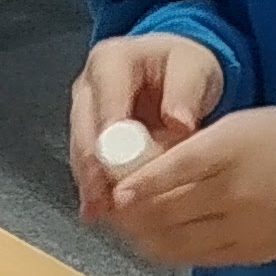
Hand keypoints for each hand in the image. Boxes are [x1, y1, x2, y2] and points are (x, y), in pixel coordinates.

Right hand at [69, 32, 227, 218]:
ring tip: (105, 215)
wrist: (176, 70)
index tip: (119, 166)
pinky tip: (102, 213)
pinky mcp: (87, 135)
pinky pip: (87, 164)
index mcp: (110, 61)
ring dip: (91, 183)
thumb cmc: (185, 66)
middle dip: (95, 168)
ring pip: (81, 151)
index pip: (106, 99)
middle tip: (110, 201)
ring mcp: (84, 111)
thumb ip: (186, 92)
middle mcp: (88, 85)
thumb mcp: (194, 69)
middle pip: (85, 130)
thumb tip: (178, 122)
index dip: (111, 135)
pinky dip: (96, 188)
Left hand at [105, 105, 275, 268]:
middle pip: (170, 209)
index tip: (117, 193)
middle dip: (133, 214)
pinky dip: (171, 251)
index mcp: (232, 149)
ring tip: (128, 228)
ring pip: (179, 240)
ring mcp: (243, 227)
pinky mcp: (250, 252)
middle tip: (112, 210)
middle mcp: (236, 191)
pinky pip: (198, 257)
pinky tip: (156, 242)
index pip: (178, 168)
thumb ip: (193, 145)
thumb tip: (143, 164)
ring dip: (146, 237)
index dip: (143, 184)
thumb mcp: (238, 126)